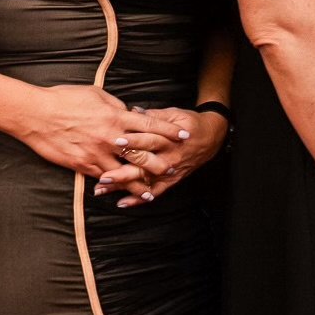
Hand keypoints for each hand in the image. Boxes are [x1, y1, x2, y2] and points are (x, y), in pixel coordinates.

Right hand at [12, 84, 191, 178]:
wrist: (35, 114)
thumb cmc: (64, 99)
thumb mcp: (96, 95)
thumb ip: (116, 105)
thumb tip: (128, 111)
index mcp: (117, 116)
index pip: (151, 124)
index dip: (170, 130)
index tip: (185, 135)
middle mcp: (111, 137)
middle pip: (144, 152)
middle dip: (161, 162)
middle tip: (174, 168)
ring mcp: (97, 153)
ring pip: (125, 171)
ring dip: (140, 182)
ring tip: (153, 190)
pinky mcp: (82, 165)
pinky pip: (102, 178)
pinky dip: (113, 186)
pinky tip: (120, 194)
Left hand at [99, 105, 227, 207]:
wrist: (212, 137)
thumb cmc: (190, 124)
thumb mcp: (175, 114)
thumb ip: (153, 115)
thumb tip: (132, 112)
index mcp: (170, 139)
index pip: (150, 140)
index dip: (133, 141)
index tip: (115, 142)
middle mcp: (169, 157)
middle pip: (144, 165)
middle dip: (123, 171)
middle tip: (103, 175)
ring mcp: (170, 171)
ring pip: (144, 180)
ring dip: (123, 186)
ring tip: (102, 189)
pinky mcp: (171, 180)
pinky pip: (154, 192)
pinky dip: (138, 199)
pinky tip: (122, 203)